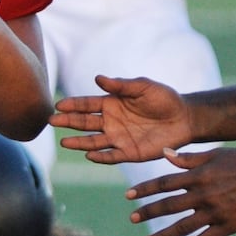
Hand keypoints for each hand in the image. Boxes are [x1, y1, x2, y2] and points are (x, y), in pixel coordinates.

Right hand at [51, 74, 193, 164]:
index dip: (72, 105)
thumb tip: (97, 78)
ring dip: (79, 142)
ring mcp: (119, 138)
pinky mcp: (130, 153)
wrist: (184, 118)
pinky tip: (89, 156)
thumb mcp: (143, 87)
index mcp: (111, 103)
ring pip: (93, 141)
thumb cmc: (164, 99)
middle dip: (68, 122)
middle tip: (51, 121)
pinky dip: (100, 157)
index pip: (87, 104)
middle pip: (84, 123)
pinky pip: (112, 156)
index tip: (58, 105)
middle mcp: (111, 121)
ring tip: (65, 143)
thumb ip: (121, 85)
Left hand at [126, 146, 235, 235]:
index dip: (145, 189)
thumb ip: (189, 158)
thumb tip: (164, 153)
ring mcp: (217, 212)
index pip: (164, 183)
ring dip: (164, 234)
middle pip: (169, 205)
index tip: (128, 196)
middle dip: (147, 212)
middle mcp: (204, 194)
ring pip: (184, 226)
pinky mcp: (230, 225)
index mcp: (199, 175)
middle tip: (131, 219)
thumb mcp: (216, 154)